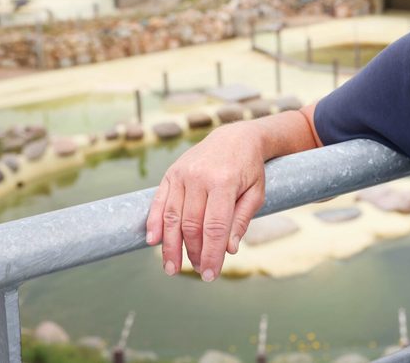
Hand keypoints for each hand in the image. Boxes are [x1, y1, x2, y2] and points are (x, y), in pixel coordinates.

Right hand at [144, 121, 266, 281]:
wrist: (235, 137)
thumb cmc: (249, 168)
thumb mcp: (256, 192)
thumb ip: (241, 220)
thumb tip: (229, 250)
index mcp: (224, 181)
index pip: (215, 226)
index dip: (211, 253)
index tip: (210, 273)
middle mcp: (200, 176)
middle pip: (191, 224)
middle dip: (193, 252)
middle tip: (196, 271)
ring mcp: (182, 174)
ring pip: (172, 216)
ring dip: (170, 246)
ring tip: (172, 268)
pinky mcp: (171, 173)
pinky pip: (159, 201)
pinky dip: (154, 222)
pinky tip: (153, 241)